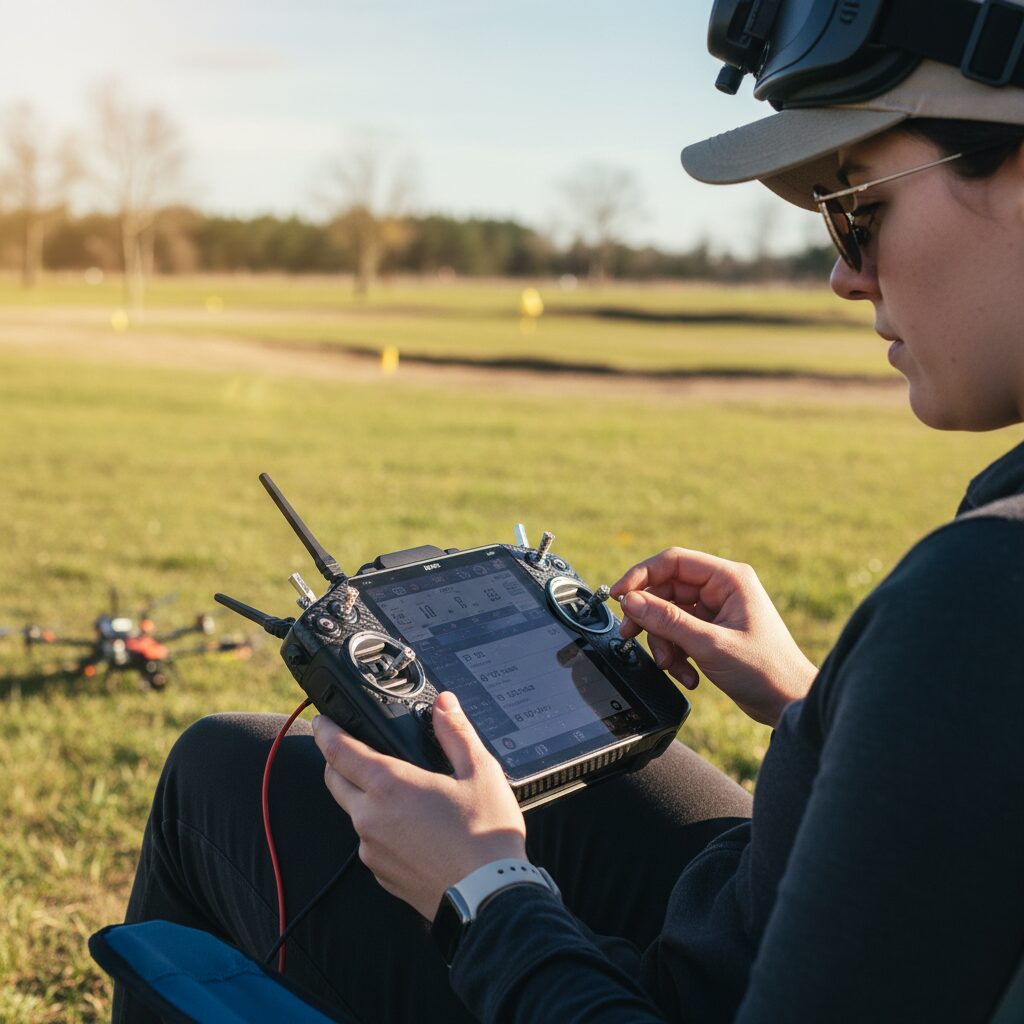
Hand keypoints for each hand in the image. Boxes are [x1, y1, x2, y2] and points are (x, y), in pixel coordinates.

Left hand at [311, 691, 526, 919]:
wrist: (488, 899)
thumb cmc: (486, 835)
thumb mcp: (480, 772)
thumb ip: (456, 733)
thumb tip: (445, 704)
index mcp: (389, 785)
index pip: (339, 751)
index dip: (326, 731)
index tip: (321, 721)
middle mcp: (370, 818)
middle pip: (336, 780)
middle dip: (337, 760)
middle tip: (351, 747)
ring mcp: (372, 850)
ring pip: (355, 813)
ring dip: (364, 797)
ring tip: (400, 791)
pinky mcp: (381, 875)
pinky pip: (371, 842)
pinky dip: (382, 828)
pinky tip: (413, 827)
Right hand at [611, 548, 816, 726]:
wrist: (789, 704)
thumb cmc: (766, 670)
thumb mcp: (710, 644)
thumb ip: (667, 621)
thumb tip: (630, 601)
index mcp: (729, 578)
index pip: (673, 561)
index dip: (641, 575)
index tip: (619, 595)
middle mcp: (721, 589)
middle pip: (666, 590)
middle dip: (650, 618)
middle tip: (632, 635)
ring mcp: (716, 611)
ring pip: (668, 615)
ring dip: (664, 643)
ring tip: (673, 666)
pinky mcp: (711, 632)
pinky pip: (679, 634)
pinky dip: (676, 654)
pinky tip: (688, 675)